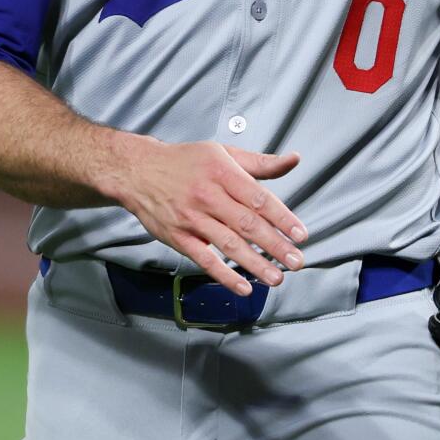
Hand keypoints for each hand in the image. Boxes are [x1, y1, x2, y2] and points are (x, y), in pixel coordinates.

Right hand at [105, 139, 308, 293]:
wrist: (139, 171)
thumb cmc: (186, 161)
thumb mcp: (224, 153)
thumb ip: (261, 162)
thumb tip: (294, 159)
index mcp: (223, 173)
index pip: (258, 198)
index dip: (282, 218)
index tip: (300, 234)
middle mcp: (208, 196)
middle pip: (246, 224)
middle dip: (274, 245)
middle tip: (296, 261)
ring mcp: (192, 218)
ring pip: (228, 244)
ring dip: (255, 264)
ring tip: (277, 278)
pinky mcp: (178, 237)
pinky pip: (204, 259)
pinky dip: (224, 275)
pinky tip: (243, 287)